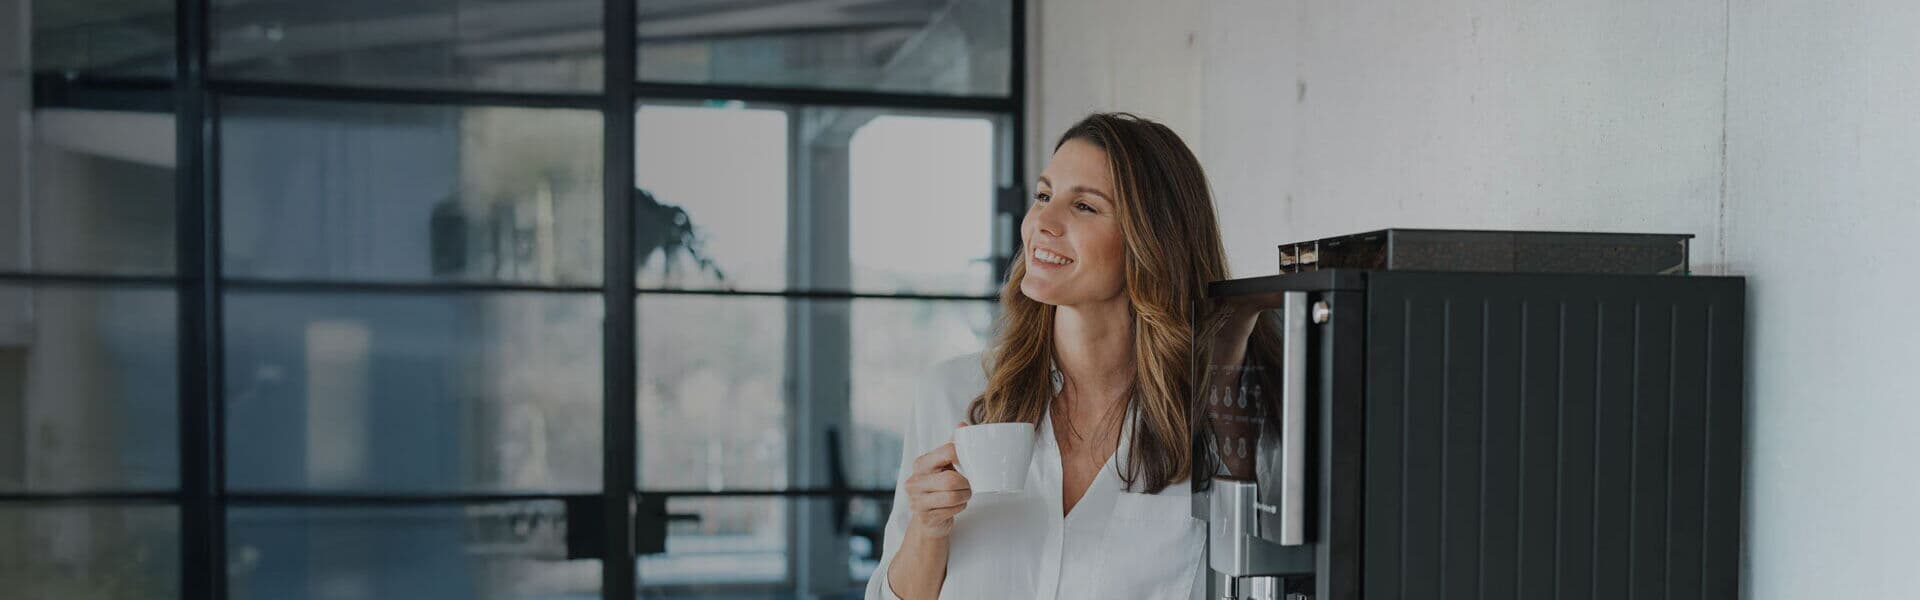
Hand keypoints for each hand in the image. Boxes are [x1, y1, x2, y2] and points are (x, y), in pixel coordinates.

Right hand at [904, 422, 972, 538]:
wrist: (928, 519)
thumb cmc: (939, 487)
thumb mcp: (943, 464)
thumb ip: (952, 445)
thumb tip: (962, 424)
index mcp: (920, 463)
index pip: (948, 451)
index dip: (963, 456)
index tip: (968, 463)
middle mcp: (914, 481)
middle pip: (951, 480)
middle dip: (966, 484)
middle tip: (968, 484)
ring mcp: (917, 501)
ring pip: (953, 497)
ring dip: (965, 496)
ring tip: (963, 494)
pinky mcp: (924, 517)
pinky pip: (952, 510)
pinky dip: (960, 507)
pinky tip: (955, 505)